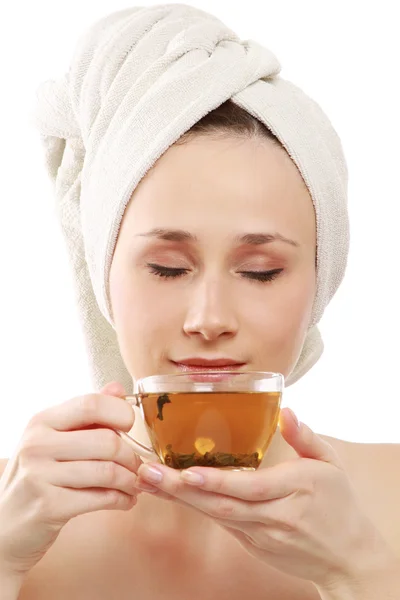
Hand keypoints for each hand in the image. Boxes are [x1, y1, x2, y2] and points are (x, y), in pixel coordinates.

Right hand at [0, 381, 142, 577]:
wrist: (5, 526)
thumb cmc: (38, 476)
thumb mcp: (55, 439)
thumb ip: (88, 414)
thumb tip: (118, 387)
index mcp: (42, 421)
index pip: (91, 404)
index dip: (120, 412)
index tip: (129, 426)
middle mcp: (37, 444)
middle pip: (106, 440)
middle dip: (131, 455)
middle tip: (137, 466)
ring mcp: (40, 476)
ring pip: (107, 471)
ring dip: (130, 480)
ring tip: (134, 484)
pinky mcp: (48, 507)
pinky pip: (101, 498)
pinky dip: (122, 500)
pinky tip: (125, 500)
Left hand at [136, 408, 385, 588]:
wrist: (347, 557)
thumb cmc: (339, 505)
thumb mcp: (331, 464)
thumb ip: (305, 437)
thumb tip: (285, 412)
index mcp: (296, 490)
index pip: (252, 487)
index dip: (218, 482)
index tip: (188, 472)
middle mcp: (274, 515)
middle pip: (224, 505)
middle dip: (182, 491)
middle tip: (149, 473)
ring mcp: (261, 533)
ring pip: (216, 516)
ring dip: (181, 500)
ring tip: (150, 481)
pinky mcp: (252, 542)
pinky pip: (220, 522)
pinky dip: (195, 508)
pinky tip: (171, 493)